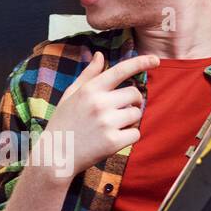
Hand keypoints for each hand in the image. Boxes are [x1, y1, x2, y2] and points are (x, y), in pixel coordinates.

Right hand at [41, 50, 158, 177]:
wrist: (54, 156)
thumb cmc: (63, 123)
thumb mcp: (70, 95)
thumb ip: (88, 75)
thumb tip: (99, 55)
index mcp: (89, 90)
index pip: (120, 70)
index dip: (140, 63)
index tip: (155, 60)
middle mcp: (99, 103)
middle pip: (134, 93)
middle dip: (133, 100)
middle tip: (122, 109)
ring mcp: (107, 123)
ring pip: (136, 114)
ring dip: (130, 120)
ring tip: (112, 127)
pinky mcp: (113, 142)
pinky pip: (136, 134)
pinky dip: (129, 137)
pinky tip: (113, 139)